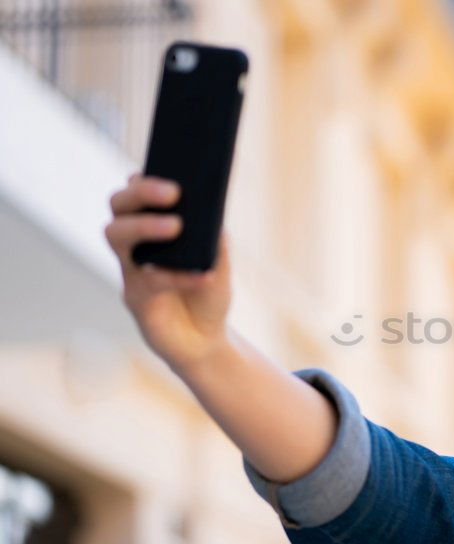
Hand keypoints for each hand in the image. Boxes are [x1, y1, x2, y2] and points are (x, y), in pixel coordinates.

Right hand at [104, 173, 232, 370]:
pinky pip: (147, 280)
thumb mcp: (219, 263)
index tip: (166, 172)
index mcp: (154, 230)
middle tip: (172, 193)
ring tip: (175, 227)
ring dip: (144, 226)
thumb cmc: (208, 295)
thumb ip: (214, 238)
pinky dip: (177, 276)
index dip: (144, 179)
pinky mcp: (135, 298)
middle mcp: (136, 245)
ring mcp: (130, 270)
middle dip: (140, 193)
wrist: (205, 341)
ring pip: (116, 236)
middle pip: (119, 207)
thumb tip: (212, 212)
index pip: (138, 194)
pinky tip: (201, 276)